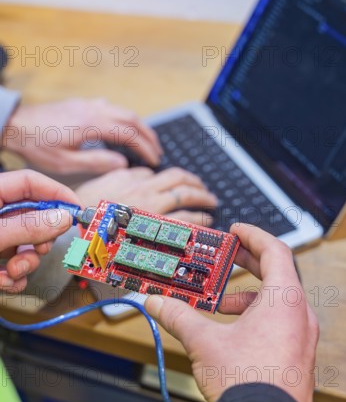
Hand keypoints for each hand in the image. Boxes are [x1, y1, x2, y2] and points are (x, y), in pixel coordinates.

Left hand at [0, 170, 79, 291]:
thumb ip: (27, 226)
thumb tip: (62, 218)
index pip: (31, 182)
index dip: (56, 193)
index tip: (78, 210)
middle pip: (34, 216)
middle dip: (41, 239)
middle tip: (42, 248)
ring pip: (26, 245)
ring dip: (27, 263)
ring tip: (12, 272)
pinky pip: (14, 265)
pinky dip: (14, 278)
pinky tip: (4, 282)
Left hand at [2, 98, 161, 173]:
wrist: (16, 124)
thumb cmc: (37, 144)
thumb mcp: (67, 162)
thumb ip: (98, 162)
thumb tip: (123, 163)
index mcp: (92, 124)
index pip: (129, 133)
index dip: (145, 147)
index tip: (154, 160)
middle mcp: (94, 109)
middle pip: (132, 118)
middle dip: (148, 136)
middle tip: (158, 151)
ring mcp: (88, 104)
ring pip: (123, 111)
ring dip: (138, 126)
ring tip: (146, 142)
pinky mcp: (82, 105)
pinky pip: (111, 108)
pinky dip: (124, 119)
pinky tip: (123, 129)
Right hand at [76, 167, 217, 224]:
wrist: (77, 227)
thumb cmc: (87, 208)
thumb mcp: (106, 183)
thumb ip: (127, 176)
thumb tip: (145, 174)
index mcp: (133, 178)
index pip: (164, 174)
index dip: (180, 179)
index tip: (187, 184)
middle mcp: (145, 188)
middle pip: (180, 180)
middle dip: (197, 183)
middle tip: (206, 191)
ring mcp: (151, 206)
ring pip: (186, 196)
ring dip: (203, 197)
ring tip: (211, 202)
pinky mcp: (155, 225)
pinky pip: (184, 218)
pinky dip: (199, 217)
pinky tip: (206, 220)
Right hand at [145, 223, 318, 401]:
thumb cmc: (246, 383)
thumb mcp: (204, 342)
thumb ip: (177, 316)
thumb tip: (156, 303)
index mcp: (284, 300)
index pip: (275, 251)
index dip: (253, 236)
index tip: (236, 231)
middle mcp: (300, 315)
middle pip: (277, 274)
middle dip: (247, 264)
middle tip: (227, 257)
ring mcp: (302, 337)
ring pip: (276, 302)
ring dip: (247, 297)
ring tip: (219, 305)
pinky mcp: (297, 356)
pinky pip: (279, 324)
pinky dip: (256, 318)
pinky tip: (231, 333)